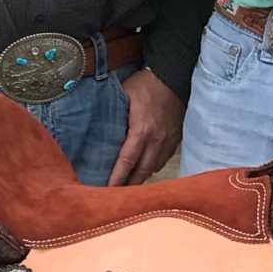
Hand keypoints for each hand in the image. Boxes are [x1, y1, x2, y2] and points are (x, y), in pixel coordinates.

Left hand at [108, 70, 184, 185]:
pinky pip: (162, 161)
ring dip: (140, 178)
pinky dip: (151, 168)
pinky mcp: (176, 141)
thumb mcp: (123, 96)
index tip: (107, 190)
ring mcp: (168, 142)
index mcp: (141, 130)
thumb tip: (97, 131)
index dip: (117, 178)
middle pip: (142, 172)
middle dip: (129, 185)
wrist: (173, 77)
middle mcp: (156, 141)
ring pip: (153, 169)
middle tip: (114, 194)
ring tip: (127, 185)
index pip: (127, 161)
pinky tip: (143, 169)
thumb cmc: (144, 85)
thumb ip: (113, 116)